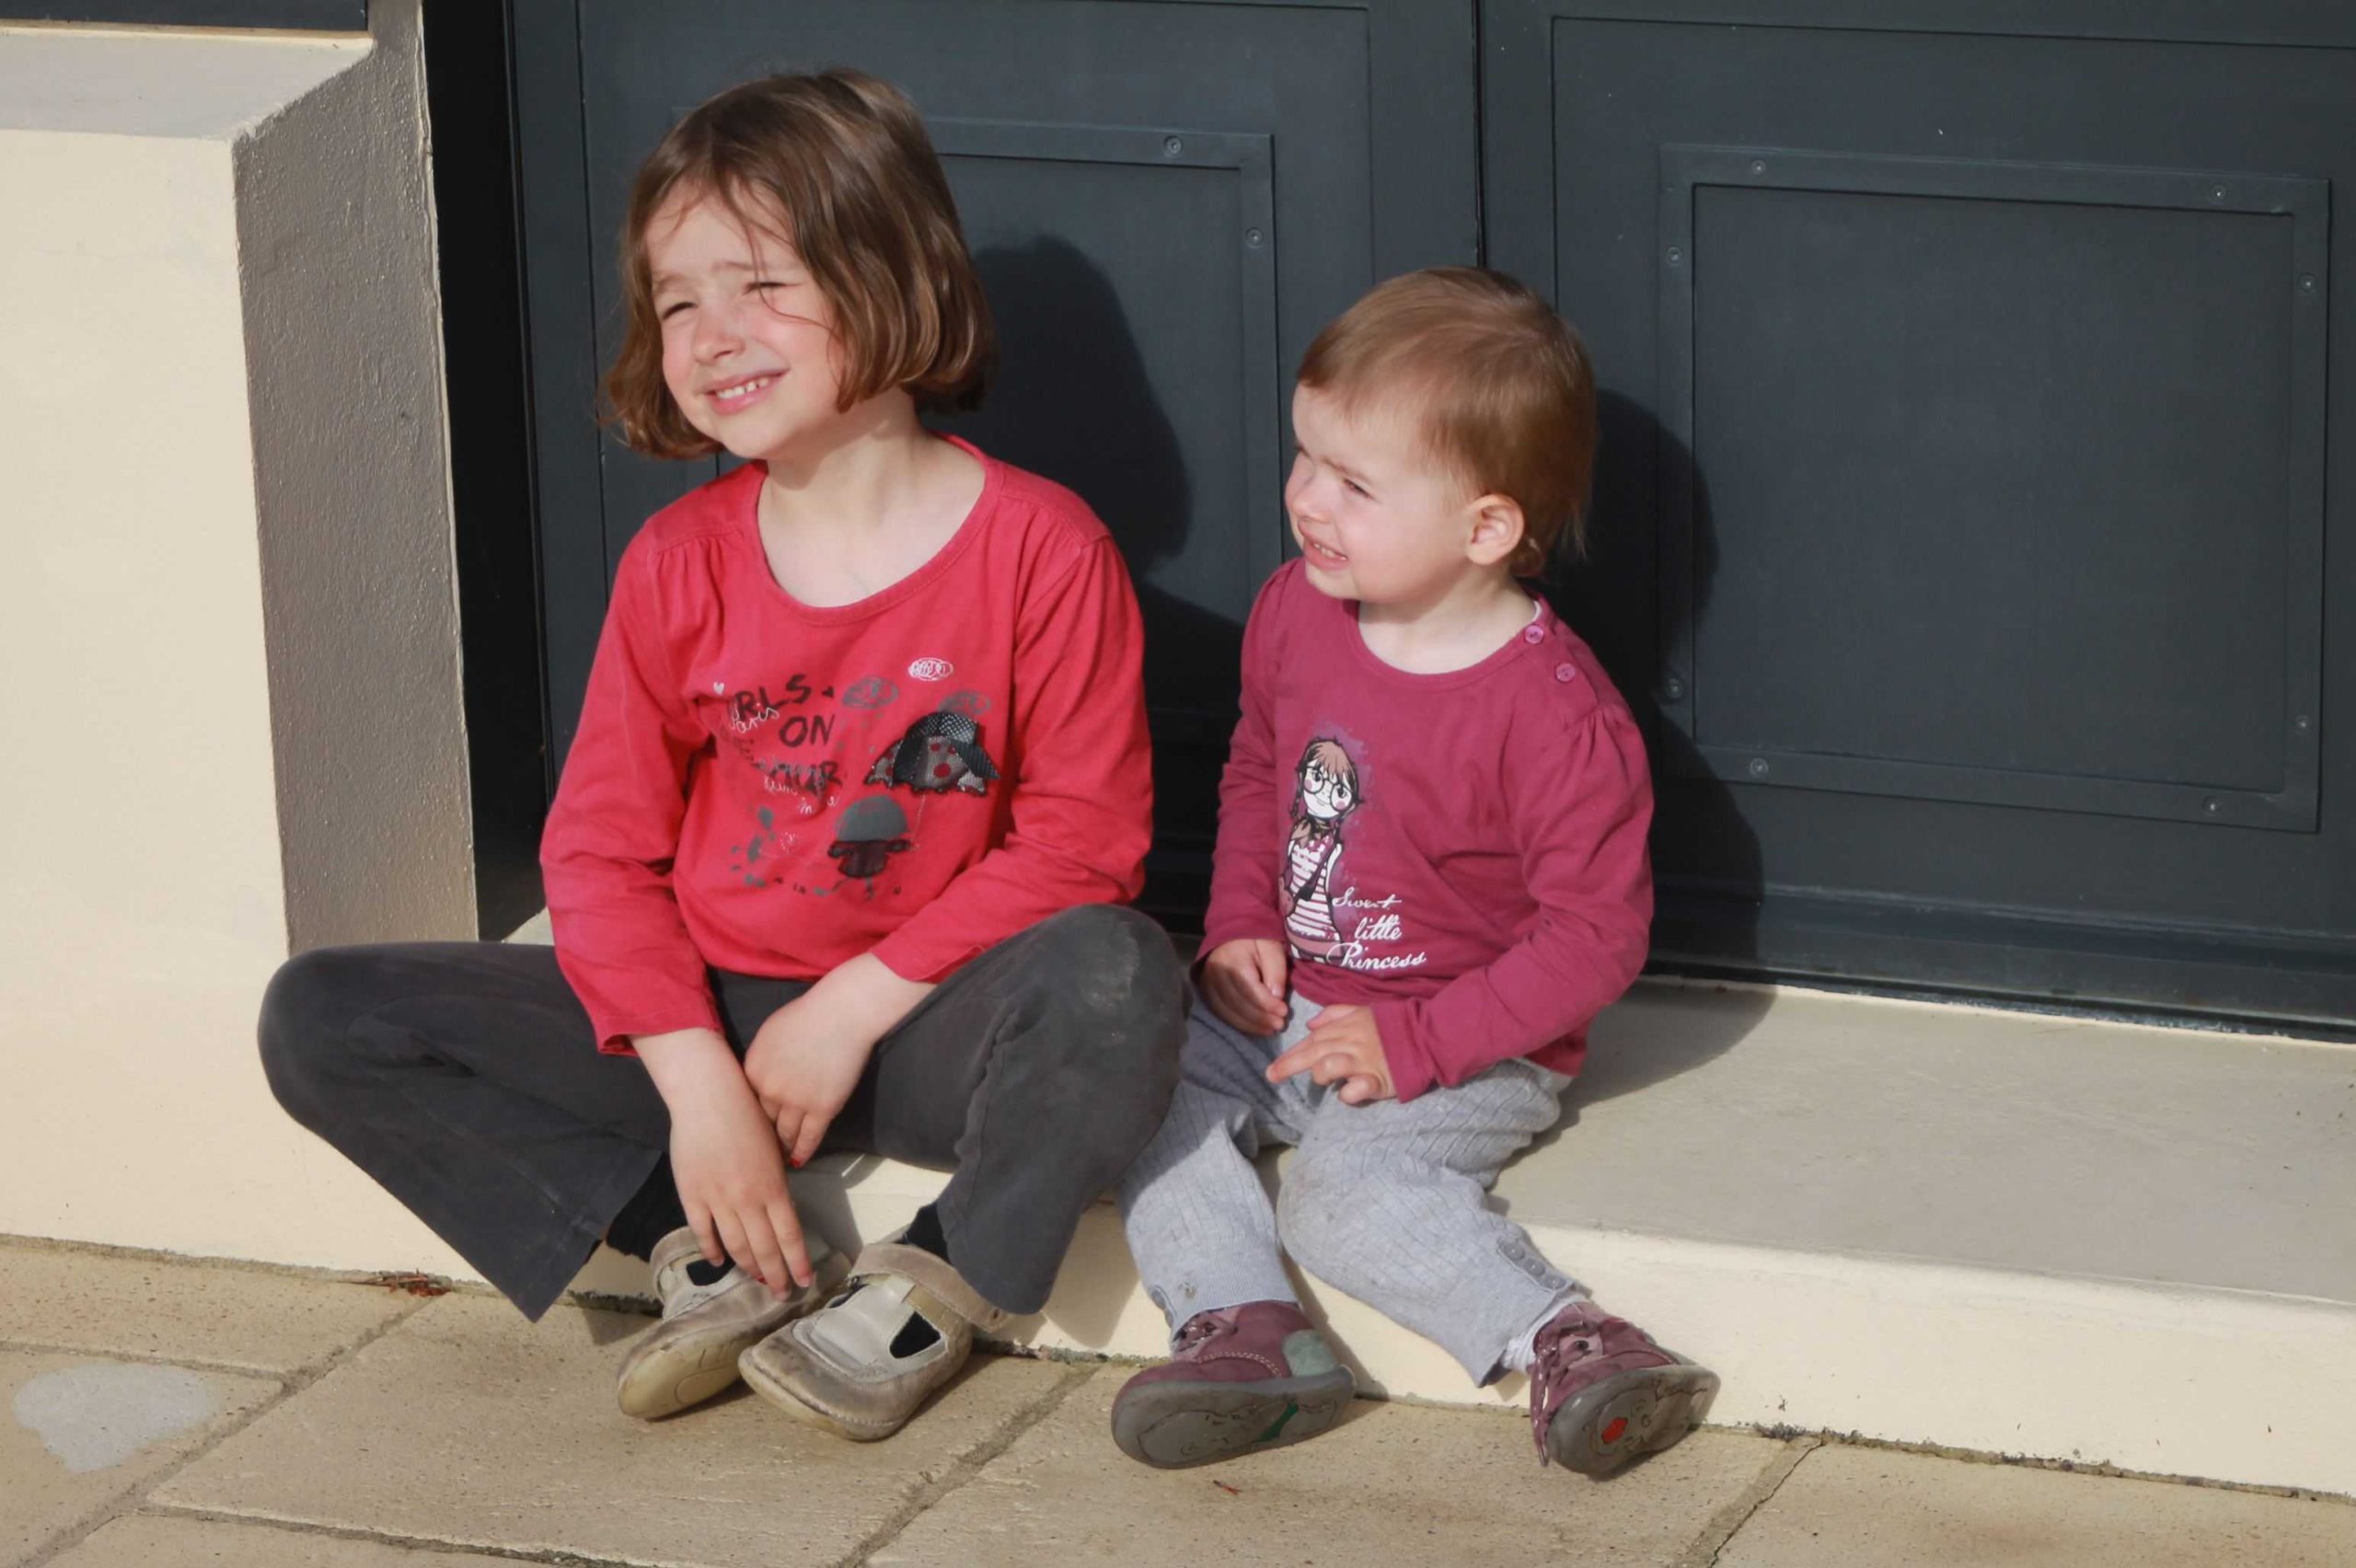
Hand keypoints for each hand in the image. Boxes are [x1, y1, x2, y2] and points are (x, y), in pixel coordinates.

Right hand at [633, 1028, 811, 1291]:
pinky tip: (720, 1262)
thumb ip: (775, 1182)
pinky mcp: (692, 1195)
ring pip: (736, 1245)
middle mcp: (748, 1200)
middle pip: (764, 1248)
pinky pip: (703, 1231)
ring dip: (749, 1267)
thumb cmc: (747, 1114)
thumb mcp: (772, 1149)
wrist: (708, 1097)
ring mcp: (718, 1200)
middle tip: (782, 1294)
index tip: (804, 1282)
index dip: (797, 1262)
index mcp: (773, 1187)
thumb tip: (780, 1208)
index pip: (789, 1235)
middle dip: (775, 1274)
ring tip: (758, 1283)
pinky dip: (712, 1249)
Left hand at [743, 953, 931, 1166]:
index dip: (747, 1120)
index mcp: (752, 1071)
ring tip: (780, 1162)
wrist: (840, 1014)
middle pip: (762, 1123)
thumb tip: (758, 1078)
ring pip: (784, 1135)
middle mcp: (769, 1091)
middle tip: (759, 1155)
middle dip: (761, 1139)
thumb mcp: (768, 1035)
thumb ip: (760, 1061)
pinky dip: (804, 1151)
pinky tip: (799, 1161)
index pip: (744, 1105)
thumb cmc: (806, 1015)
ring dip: (782, 1149)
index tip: (746, 1132)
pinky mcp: (823, 1109)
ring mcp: (796, 1102)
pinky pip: (810, 1137)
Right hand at [1200, 937, 1288, 1035]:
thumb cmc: (1254, 941)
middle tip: (1279, 1025)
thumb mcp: (1271, 947)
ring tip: (1270, 1029)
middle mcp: (1215, 973)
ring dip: (1250, 1025)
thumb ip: (1275, 970)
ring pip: (1227, 1012)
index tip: (1284, 1011)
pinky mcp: (1206, 993)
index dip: (1267, 1004)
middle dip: (1260, 1018)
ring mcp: (1207, 984)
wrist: (1230, 936)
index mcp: (1232, 959)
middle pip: (1237, 1003)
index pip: (1249, 988)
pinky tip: (1255, 1027)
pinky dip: (1238, 1023)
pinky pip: (1221, 1013)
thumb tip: (1276, 997)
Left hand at [1266, 1004, 1394, 1104]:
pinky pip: (1355, 1089)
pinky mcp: (1379, 1080)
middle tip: (1272, 1076)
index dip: (1292, 1053)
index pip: (1312, 1040)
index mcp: (1347, 1026)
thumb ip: (1335, 1014)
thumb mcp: (1363, 1011)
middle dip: (1289, 1065)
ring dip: (1320, 1074)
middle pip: (1313, 1052)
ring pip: (1328, 1065)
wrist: (1427, 1037)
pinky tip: (1346, 1093)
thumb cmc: (1392, 1026)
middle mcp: (1352, 1043)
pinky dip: (1347, 1094)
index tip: (1273, 1067)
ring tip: (1323, 1079)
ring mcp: (1364, 1062)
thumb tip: (1309, 1024)